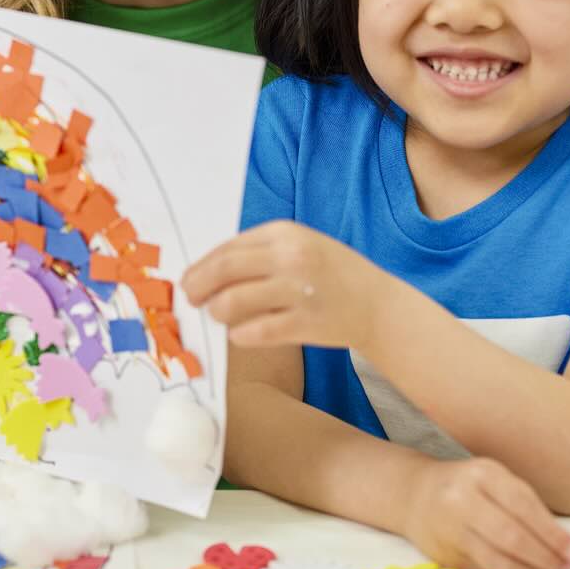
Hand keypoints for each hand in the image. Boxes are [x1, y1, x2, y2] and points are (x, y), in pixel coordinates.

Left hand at [184, 221, 382, 348]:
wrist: (379, 305)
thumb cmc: (334, 275)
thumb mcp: (302, 245)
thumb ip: (261, 252)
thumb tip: (210, 269)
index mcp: (286, 233)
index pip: (227, 248)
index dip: (201, 266)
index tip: (190, 279)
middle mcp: (291, 258)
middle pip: (224, 271)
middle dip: (199, 286)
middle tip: (191, 299)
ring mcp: (299, 291)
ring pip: (233, 302)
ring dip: (217, 312)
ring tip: (219, 316)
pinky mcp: (305, 324)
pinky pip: (256, 331)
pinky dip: (240, 335)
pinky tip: (240, 334)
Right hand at [406, 454, 569, 568]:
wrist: (414, 495)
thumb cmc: (468, 486)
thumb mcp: (494, 479)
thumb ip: (524, 504)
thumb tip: (561, 541)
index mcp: (481, 474)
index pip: (524, 506)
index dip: (552, 533)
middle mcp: (461, 500)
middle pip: (511, 536)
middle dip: (545, 555)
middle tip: (566, 566)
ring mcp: (449, 529)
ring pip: (497, 559)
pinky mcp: (444, 555)